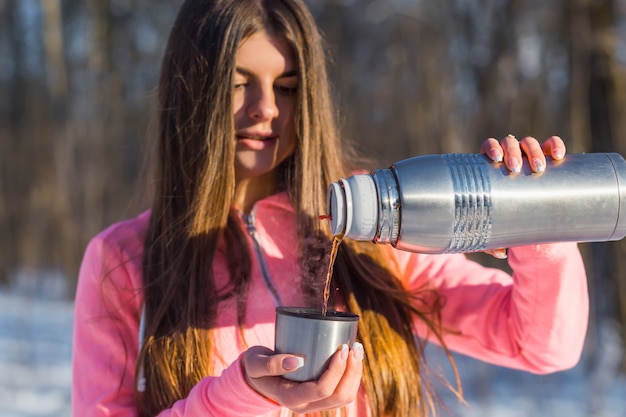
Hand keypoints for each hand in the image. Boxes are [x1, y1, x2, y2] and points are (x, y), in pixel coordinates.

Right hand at [242, 343, 363, 412]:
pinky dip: (352, 376)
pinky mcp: (320, 396)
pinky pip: (342, 392)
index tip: (341, 349)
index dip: (336, 371)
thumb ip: (271, 364)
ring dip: (355, 375)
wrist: (256, 378)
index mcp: (291, 398)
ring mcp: (314, 403)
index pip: (321, 390)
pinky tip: (352, 358)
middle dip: (351, 372)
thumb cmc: (255, 368)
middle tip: (354, 346)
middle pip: (338, 396)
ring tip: (357, 350)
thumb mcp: (256, 363)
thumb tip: (296, 360)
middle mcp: (305, 405)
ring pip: (344, 397)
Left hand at [480, 135, 566, 258]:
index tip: (495, 159)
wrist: (531, 224)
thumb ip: (493, 241)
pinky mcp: (549, 160)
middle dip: (512, 151)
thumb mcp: (496, 231)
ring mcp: (530, 157)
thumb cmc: (507, 223)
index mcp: (492, 166)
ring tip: (538, 168)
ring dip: (533, 150)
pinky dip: (555, 145)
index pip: (489, 147)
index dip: (491, 147)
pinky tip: (558, 155)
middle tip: (515, 168)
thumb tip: (500, 252)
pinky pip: (553, 146)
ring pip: (529, 143)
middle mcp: (510, 157)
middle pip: (509, 143)